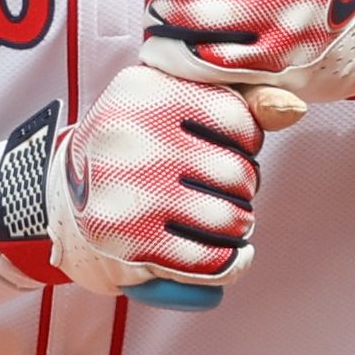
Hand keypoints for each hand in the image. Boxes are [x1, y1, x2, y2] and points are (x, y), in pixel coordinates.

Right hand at [0, 63, 268, 297]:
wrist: (62, 203)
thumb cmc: (134, 150)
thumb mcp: (171, 107)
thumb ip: (238, 100)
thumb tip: (293, 108)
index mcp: (143, 90)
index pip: (238, 118)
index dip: (246, 142)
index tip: (225, 150)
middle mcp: (130, 136)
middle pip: (237, 174)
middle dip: (242, 189)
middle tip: (220, 191)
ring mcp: (128, 192)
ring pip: (230, 220)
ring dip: (238, 227)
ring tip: (223, 221)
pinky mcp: (129, 243)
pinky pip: (211, 262)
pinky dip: (230, 264)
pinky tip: (228, 255)